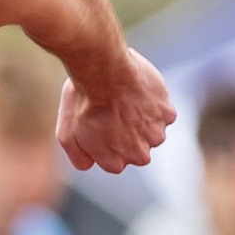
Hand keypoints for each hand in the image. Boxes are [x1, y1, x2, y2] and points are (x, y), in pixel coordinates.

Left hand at [57, 48, 175, 172]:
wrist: (104, 71)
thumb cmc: (82, 101)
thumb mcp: (66, 135)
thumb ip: (79, 157)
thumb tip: (90, 164)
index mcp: (115, 163)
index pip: (115, 159)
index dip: (107, 140)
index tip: (101, 123)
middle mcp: (139, 156)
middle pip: (136, 148)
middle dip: (127, 133)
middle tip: (114, 111)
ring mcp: (156, 135)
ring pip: (151, 131)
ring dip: (142, 119)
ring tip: (124, 99)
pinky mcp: (168, 114)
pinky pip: (162, 112)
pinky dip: (154, 103)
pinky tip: (137, 91)